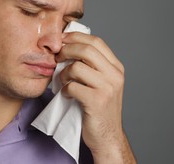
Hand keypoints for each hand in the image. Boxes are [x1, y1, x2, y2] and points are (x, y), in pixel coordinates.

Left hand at [56, 32, 135, 162]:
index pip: (96, 41)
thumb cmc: (100, 108)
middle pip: (86, 50)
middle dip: (67, 50)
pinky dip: (65, 90)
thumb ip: (93, 65)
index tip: (62, 39)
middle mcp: (115, 75)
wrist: (108, 136)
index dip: (76, 37)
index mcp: (116, 67)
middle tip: (57, 58)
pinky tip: (67, 95)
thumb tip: (70, 46)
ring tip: (63, 81)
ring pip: (77, 67)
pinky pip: (73, 86)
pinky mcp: (97, 101)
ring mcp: (107, 88)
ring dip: (64, 73)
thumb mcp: (103, 83)